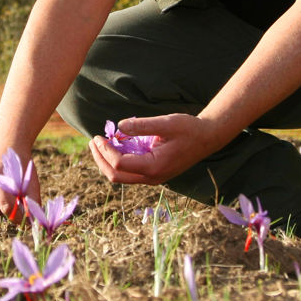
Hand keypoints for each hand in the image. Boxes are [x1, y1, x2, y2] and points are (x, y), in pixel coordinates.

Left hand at [87, 113, 227, 185]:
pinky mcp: (153, 174)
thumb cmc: (189, 129)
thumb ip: (142, 125)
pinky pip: (129, 173)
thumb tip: (119, 126)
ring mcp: (153, 178)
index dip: (105, 151)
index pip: (120, 164)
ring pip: (121, 177)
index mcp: (154, 167)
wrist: (207, 138)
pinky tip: (115, 146)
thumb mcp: (167, 123)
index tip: (99, 136)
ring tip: (100, 144)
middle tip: (93, 141)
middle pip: (116, 176)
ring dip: (107, 162)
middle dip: (100, 159)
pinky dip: (117, 162)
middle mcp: (152, 177)